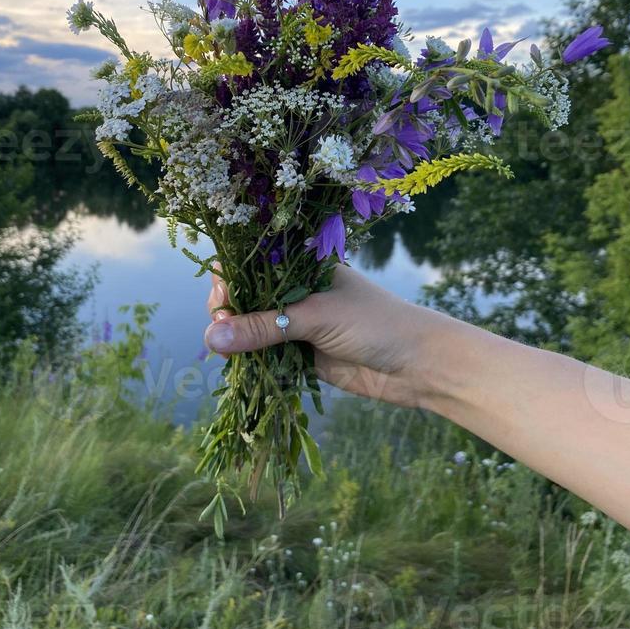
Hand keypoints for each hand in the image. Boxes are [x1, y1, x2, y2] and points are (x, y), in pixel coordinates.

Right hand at [205, 264, 433, 407]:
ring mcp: (298, 323)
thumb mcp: (316, 317)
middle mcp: (296, 290)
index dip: (230, 277)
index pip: (252, 261)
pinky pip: (266, 355)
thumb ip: (264, 327)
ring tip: (226, 353)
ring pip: (252, 328)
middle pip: (246, 295)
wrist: (417, 364)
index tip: (222, 300)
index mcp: (302, 265)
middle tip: (221, 332)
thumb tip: (212, 338)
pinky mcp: (301, 354)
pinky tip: (237, 368)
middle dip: (228, 312)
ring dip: (236, 340)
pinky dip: (250, 361)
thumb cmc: (374, 323)